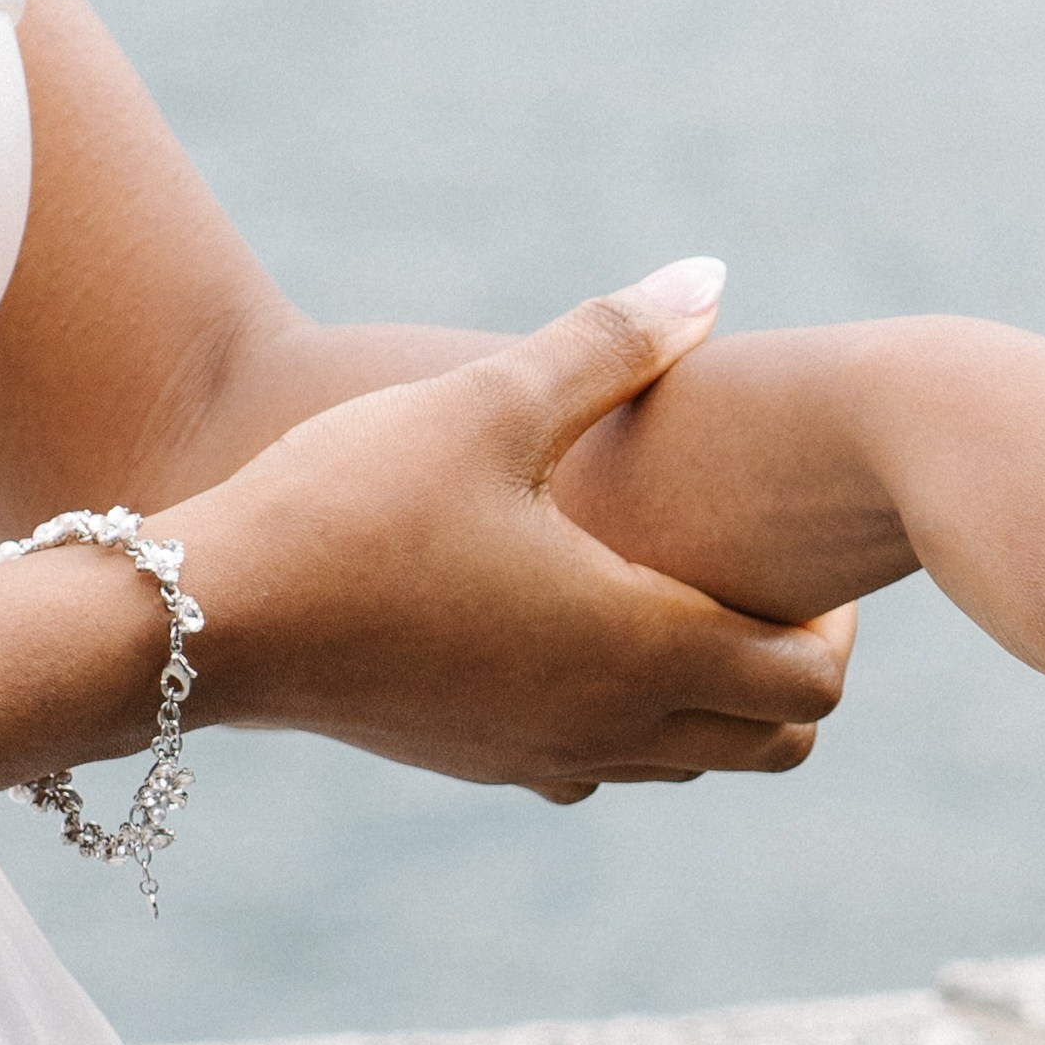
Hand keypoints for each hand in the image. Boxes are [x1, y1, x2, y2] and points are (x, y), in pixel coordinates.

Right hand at [167, 263, 850, 797]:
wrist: (205, 623)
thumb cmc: (350, 504)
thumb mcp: (489, 402)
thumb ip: (612, 342)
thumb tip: (710, 277)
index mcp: (639, 648)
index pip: (813, 677)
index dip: (839, 619)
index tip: (801, 551)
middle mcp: (612, 728)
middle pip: (780, 742)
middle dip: (799, 663)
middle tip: (761, 576)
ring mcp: (549, 761)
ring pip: (699, 763)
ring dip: (722, 695)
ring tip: (679, 591)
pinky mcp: (487, 767)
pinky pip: (610, 767)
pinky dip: (638, 717)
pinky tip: (584, 628)